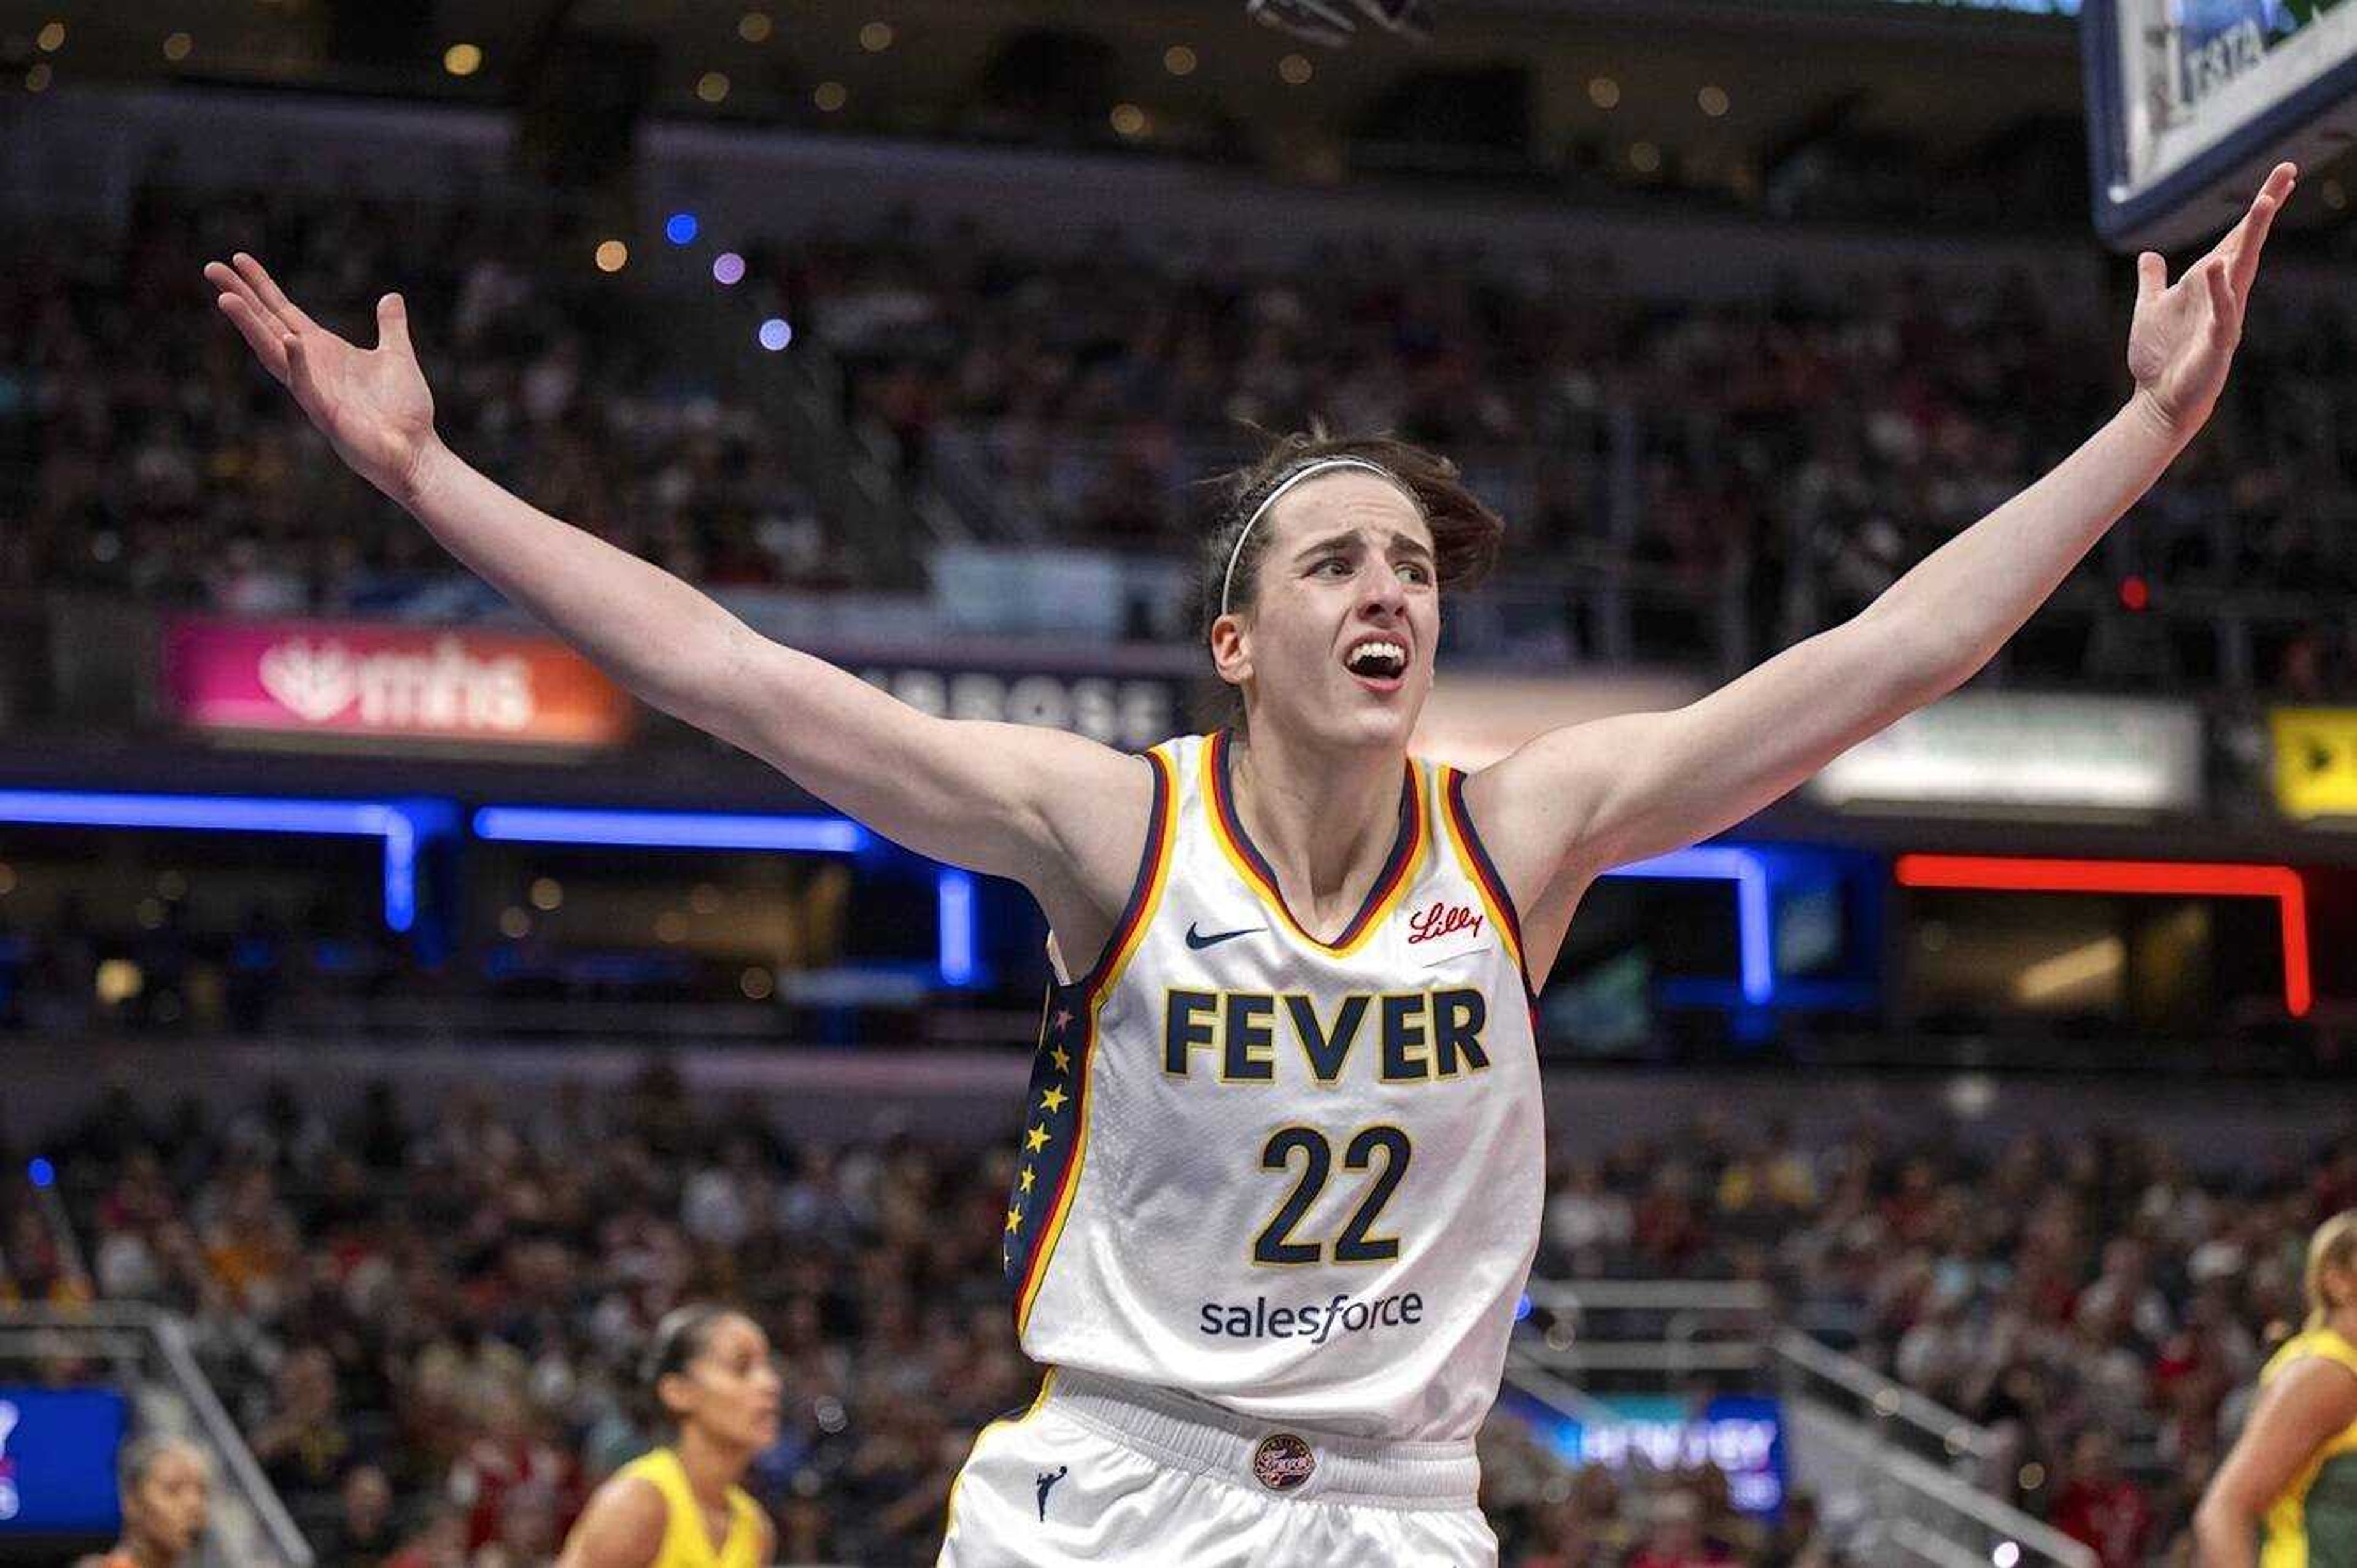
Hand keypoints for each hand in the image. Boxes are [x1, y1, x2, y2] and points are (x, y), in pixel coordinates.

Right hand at [204, 253, 441, 506]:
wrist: (417, 454)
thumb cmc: (404, 412)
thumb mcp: (397, 357)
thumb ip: (391, 327)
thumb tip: (392, 296)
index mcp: (323, 352)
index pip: (284, 313)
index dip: (261, 287)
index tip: (238, 259)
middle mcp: (311, 369)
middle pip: (267, 326)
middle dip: (240, 298)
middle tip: (211, 267)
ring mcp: (314, 393)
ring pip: (274, 354)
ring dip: (251, 327)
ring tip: (226, 298)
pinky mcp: (328, 416)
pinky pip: (307, 387)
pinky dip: (298, 364)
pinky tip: (289, 340)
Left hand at [2127, 161, 2294, 440]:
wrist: (2159, 403)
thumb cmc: (2160, 358)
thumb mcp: (2149, 309)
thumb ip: (2153, 281)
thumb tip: (2150, 254)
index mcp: (2210, 284)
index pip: (2237, 239)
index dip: (2257, 208)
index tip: (2282, 176)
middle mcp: (2225, 295)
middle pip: (2248, 244)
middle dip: (2266, 208)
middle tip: (2287, 172)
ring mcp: (2225, 317)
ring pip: (2243, 271)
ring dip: (2252, 238)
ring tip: (2263, 203)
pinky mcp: (2218, 343)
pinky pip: (2223, 311)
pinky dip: (2220, 290)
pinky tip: (2219, 266)